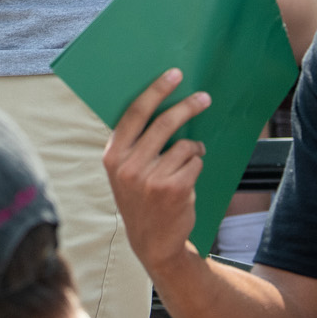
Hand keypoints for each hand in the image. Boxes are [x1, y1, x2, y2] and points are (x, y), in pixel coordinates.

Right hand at [101, 68, 209, 271]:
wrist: (153, 242)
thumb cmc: (140, 199)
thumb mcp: (124, 172)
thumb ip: (134, 144)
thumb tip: (161, 104)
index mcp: (112, 156)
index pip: (135, 114)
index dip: (156, 91)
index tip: (174, 75)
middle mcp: (128, 166)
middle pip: (164, 123)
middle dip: (188, 106)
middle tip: (204, 98)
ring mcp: (151, 179)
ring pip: (184, 145)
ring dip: (193, 148)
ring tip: (190, 157)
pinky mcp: (174, 189)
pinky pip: (194, 162)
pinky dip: (196, 165)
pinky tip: (188, 178)